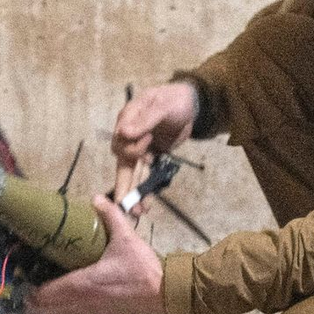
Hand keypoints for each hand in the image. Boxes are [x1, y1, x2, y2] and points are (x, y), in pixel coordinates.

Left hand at [26, 196, 164, 313]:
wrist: (164, 290)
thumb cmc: (143, 267)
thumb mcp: (127, 237)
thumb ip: (111, 216)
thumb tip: (97, 198)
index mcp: (86, 282)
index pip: (52, 291)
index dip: (35, 292)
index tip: (24, 286)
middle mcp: (86, 299)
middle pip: (52, 308)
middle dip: (35, 305)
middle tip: (23, 296)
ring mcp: (94, 309)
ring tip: (34, 307)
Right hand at [112, 82, 197, 214]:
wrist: (193, 105)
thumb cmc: (175, 100)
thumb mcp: (162, 106)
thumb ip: (145, 120)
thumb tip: (124, 132)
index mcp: (128, 120)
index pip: (120, 140)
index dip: (132, 147)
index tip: (148, 142)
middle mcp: (130, 136)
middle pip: (123, 162)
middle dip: (124, 184)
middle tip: (124, 205)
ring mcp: (141, 148)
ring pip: (133, 172)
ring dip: (133, 192)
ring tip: (135, 213)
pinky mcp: (152, 156)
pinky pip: (146, 174)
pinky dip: (146, 188)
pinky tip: (146, 204)